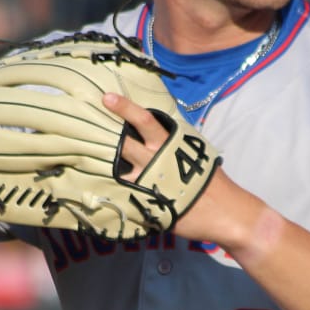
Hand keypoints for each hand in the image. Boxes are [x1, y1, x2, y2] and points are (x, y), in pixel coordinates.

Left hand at [103, 92, 262, 248]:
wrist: (224, 213)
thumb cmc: (210, 181)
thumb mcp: (195, 153)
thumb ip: (174, 143)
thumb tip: (156, 133)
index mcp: (169, 144)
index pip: (144, 120)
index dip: (125, 108)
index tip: (107, 97)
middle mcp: (155, 160)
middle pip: (123, 142)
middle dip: (104, 133)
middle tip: (87, 122)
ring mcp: (147, 183)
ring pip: (117, 168)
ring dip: (103, 162)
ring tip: (86, 155)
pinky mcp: (145, 204)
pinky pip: (122, 193)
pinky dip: (110, 189)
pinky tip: (96, 186)